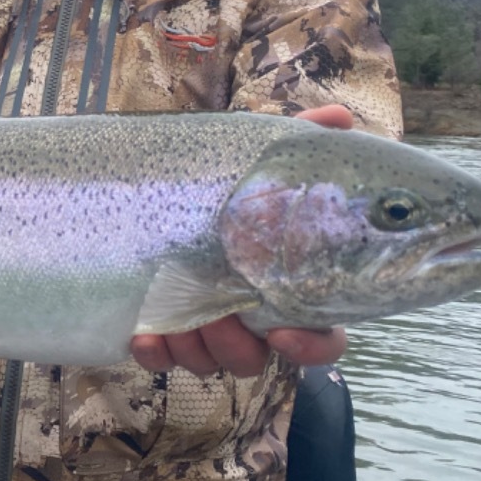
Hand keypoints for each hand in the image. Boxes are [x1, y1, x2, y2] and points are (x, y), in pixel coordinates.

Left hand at [129, 103, 354, 376]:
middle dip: (237, 346)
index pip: (321, 337)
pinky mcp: (166, 333)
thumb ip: (301, 144)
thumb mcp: (261, 162)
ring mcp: (208, 329)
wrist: (156, 196)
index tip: (283, 331)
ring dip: (196, 347)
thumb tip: (338, 119)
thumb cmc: (228, 187)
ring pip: (211, 361)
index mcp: (286, 289)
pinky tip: (143, 336)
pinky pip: (164, 360)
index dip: (310, 345)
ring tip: (177, 319)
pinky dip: (155, 353)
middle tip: (219, 317)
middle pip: (256, 356)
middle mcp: (251, 318)